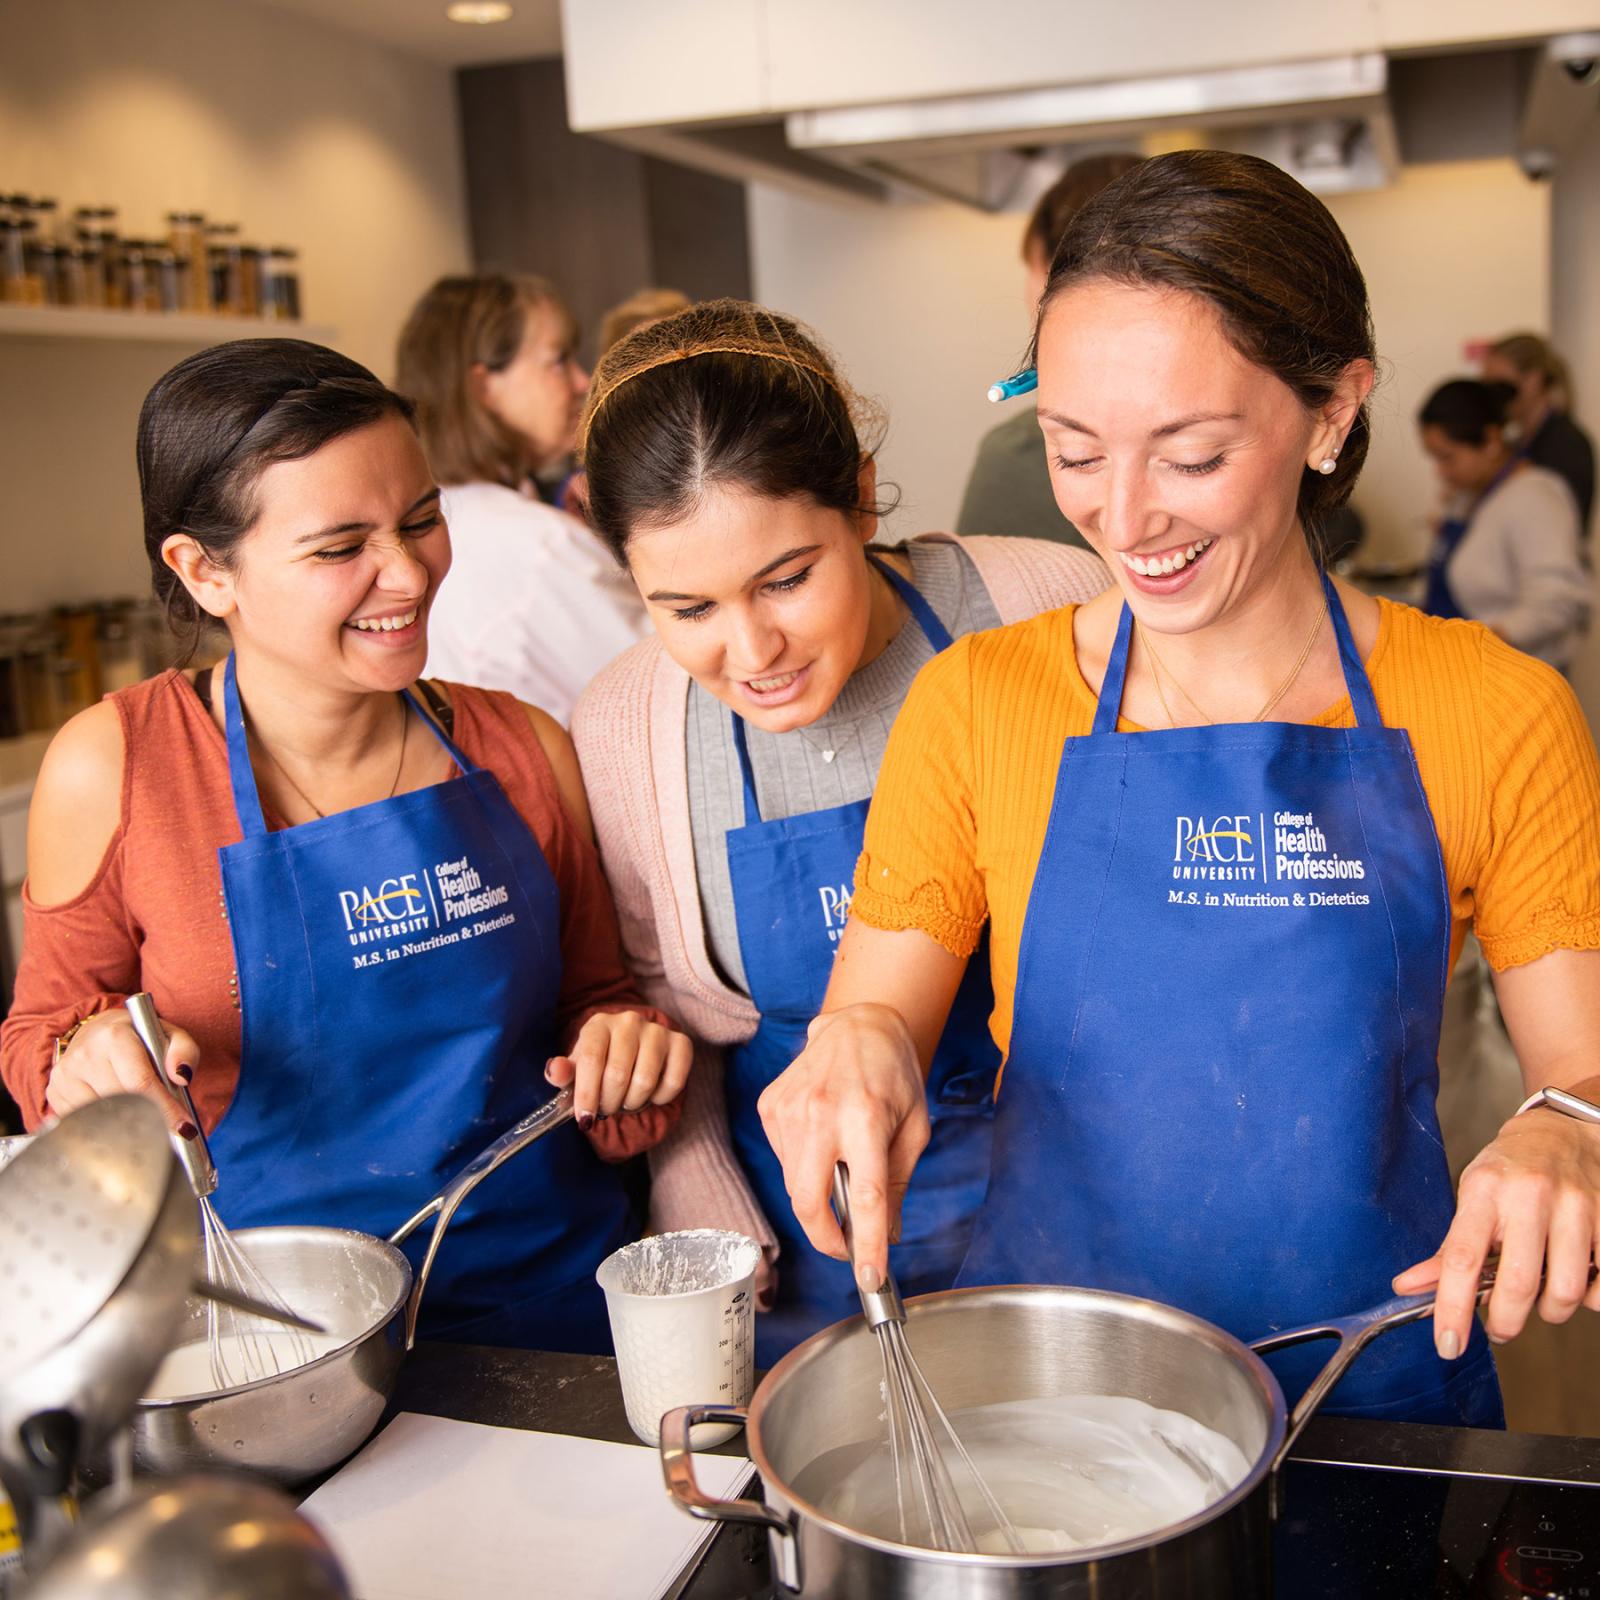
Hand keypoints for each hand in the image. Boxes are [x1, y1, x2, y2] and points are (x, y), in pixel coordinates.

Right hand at [45, 1008, 198, 1135]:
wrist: (97, 1031)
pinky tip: (116, 1114)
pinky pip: (82, 1122)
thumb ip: (184, 1051)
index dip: (164, 1110)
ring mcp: (65, 1075)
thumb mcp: (169, 1034)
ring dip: (125, 1123)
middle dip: (148, 1119)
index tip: (182, 1130)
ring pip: (101, 1117)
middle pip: (121, 1104)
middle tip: (166, 1127)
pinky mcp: (55, 1092)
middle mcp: (85, 1055)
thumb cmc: (139, 1037)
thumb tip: (181, 1076)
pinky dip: (103, 1125)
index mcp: (114, 1037)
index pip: (141, 1084)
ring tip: (140, 1116)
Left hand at [545, 1010, 691, 1129]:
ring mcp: (657, 1030)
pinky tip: (651, 1094)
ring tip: (626, 1101)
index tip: (585, 1118)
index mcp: (599, 1024)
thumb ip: (563, 1073)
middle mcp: (629, 1021)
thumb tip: (555, 1072)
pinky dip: (660, 1098)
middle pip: (617, 1074)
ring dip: (633, 1103)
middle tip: (607, 1108)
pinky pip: (673, 1081)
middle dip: (609, 1103)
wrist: (634, 1048)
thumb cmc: (601, 1062)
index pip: (591, 1060)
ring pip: (645, 1081)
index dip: (587, 1094)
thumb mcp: (578, 1068)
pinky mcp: (681, 1042)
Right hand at [756, 1003, 929, 1294]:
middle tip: (847, 1247)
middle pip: (808, 1201)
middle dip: (826, 1238)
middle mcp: (822, 1112)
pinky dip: (803, 1167)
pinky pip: (784, 1160)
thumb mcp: (914, 1128)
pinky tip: (823, 1139)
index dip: (867, 1243)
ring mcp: (789, 1108)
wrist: (858, 1023)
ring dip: (818, 1197)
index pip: (865, 1195)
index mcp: (867, 1117)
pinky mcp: (770, 1105)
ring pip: (793, 1185)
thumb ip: (897, 1184)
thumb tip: (887, 1236)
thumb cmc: (894, 1075)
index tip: (871, 1277)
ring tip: (842, 1167)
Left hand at [1393, 1107, 1599, 1357]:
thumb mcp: (1471, 1197)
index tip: (1447, 1345)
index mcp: (1484, 1192)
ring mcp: (1576, 1206)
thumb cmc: (1509, 1171)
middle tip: (1499, 1328)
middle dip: (1506, 1322)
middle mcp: (1530, 1196)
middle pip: (1519, 1284)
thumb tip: (1407, 1288)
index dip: (1452, 1307)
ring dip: (1550, 1311)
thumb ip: (1446, 1249)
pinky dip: (1590, 1298)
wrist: (1563, 1132)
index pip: (1461, 1258)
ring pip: (1567, 1291)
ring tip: (1540, 1298)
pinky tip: (1576, 1278)